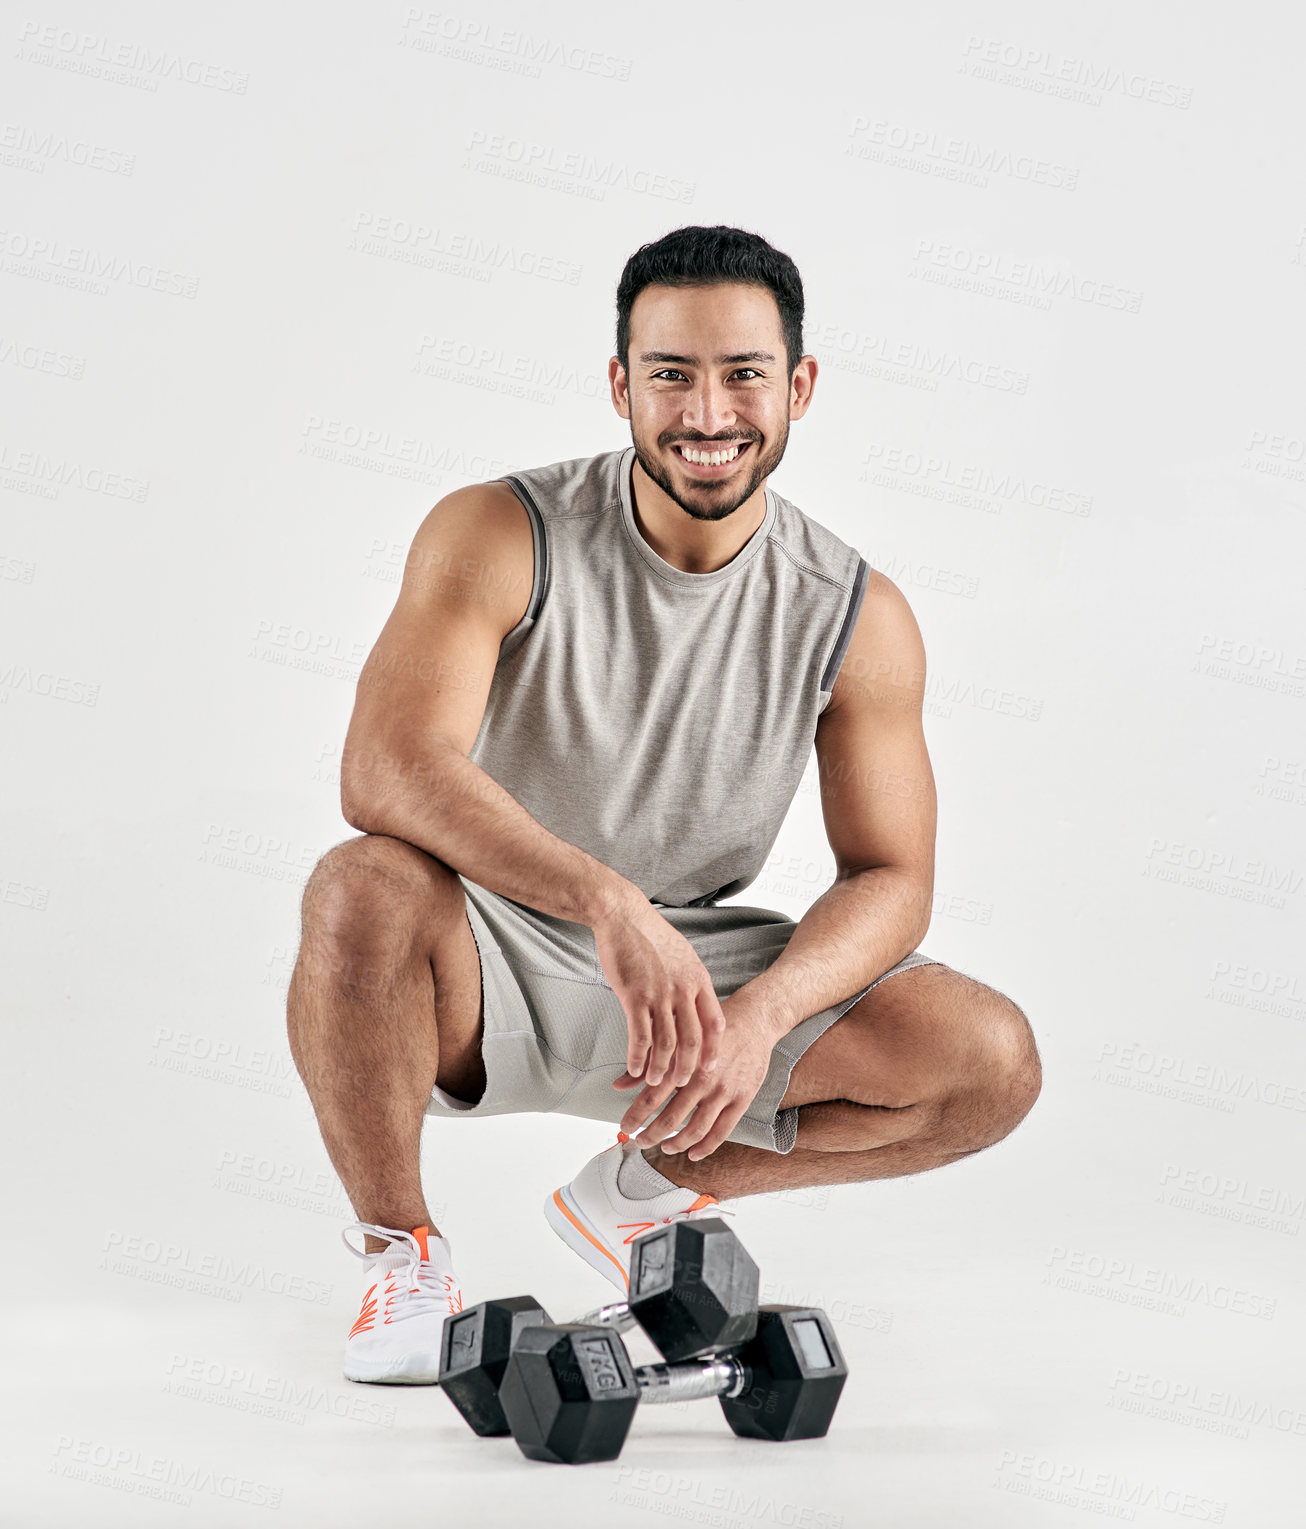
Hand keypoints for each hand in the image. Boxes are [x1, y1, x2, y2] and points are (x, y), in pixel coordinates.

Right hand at [592, 891, 726, 1087]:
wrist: (624, 916)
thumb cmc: (651, 936)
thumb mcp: (683, 956)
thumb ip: (691, 982)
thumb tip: (694, 1005)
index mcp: (698, 980)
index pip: (715, 1023)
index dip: (714, 1050)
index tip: (710, 1068)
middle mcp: (683, 989)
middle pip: (693, 1040)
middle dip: (689, 1068)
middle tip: (683, 1085)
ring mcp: (659, 993)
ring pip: (666, 1043)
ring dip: (661, 1068)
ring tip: (655, 1082)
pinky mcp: (634, 995)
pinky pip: (640, 1035)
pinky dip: (637, 1057)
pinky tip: (633, 1069)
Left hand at [613, 991, 781, 1162]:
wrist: (753, 1020)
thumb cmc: (710, 1028)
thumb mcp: (679, 1037)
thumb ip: (649, 1063)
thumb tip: (617, 1084)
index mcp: (683, 1063)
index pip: (652, 1096)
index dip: (636, 1116)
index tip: (625, 1127)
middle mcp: (702, 1079)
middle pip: (671, 1117)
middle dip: (651, 1134)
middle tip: (639, 1141)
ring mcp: (723, 1091)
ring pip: (695, 1129)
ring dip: (676, 1143)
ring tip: (665, 1147)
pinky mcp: (742, 1099)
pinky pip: (722, 1131)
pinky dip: (705, 1147)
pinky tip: (693, 1153)